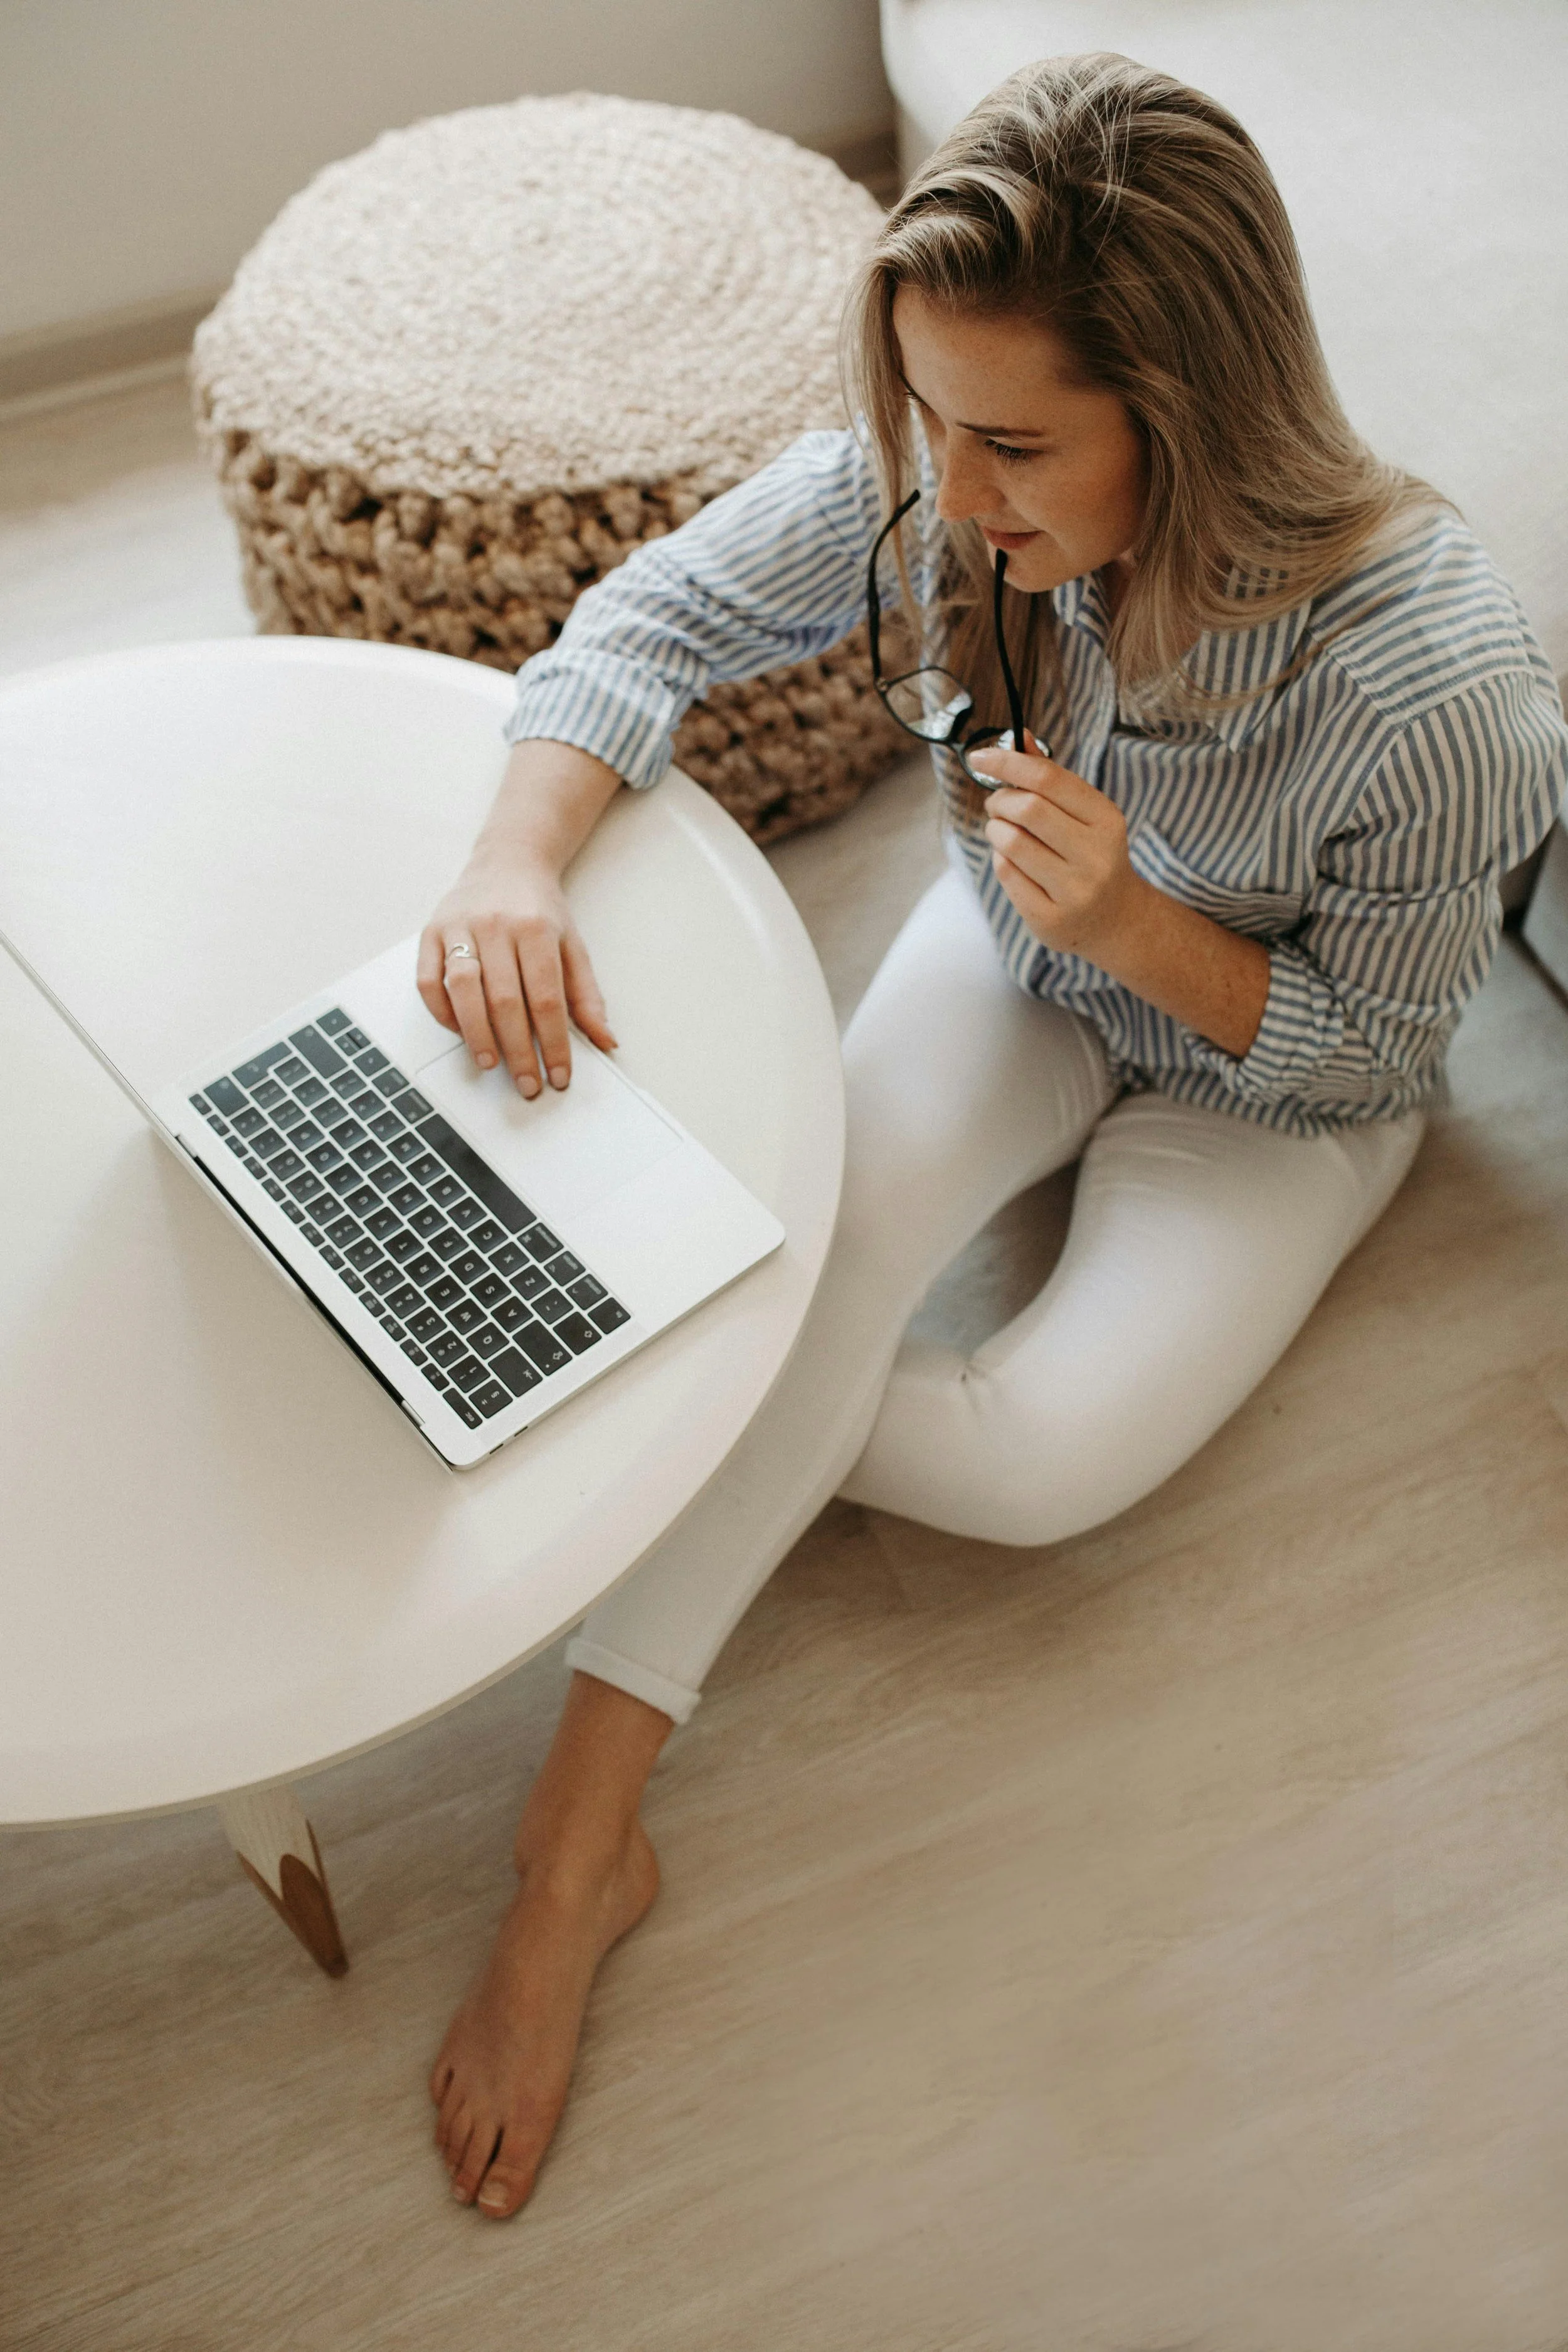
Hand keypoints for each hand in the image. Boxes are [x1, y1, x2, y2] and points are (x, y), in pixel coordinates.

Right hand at [417, 853, 615, 1097]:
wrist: (507, 861)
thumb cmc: (540, 909)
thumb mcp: (573, 946)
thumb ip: (587, 996)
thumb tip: (606, 1041)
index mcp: (536, 929)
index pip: (546, 999)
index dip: (553, 1043)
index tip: (559, 1075)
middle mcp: (496, 926)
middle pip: (506, 1000)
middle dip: (518, 1050)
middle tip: (527, 1083)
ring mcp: (460, 928)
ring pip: (464, 990)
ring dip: (476, 1034)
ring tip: (490, 1064)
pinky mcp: (432, 932)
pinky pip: (429, 980)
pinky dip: (442, 1011)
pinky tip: (459, 1031)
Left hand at [970, 731, 1270, 1057]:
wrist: (1115, 920)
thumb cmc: (1090, 854)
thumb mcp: (1083, 814)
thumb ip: (1051, 777)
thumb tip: (1020, 735)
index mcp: (1106, 820)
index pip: (1048, 779)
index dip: (1008, 762)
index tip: (980, 756)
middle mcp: (1096, 855)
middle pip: (1027, 808)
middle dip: (1000, 800)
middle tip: (997, 803)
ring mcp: (1075, 891)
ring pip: (1009, 842)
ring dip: (995, 830)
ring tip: (1004, 832)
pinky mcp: (1051, 919)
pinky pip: (1006, 874)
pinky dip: (1000, 860)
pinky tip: (1015, 862)